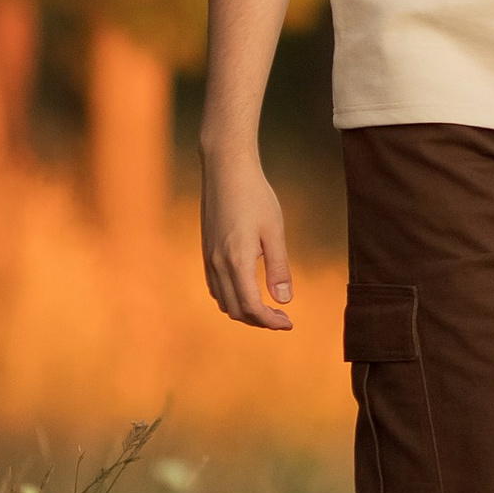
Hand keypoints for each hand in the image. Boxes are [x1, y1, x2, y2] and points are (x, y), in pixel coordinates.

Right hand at [201, 149, 293, 328]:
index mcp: (236, 261)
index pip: (251, 307)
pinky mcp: (206, 251)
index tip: (288, 323)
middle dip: (259, 320)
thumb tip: (285, 300)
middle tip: (282, 317)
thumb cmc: (255, 196)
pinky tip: (247, 288)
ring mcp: (208, 258)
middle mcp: (217, 264)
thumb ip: (279, 267)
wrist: (225, 170)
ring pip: (223, 301)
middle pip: (235, 310)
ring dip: (244, 310)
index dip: (269, 321)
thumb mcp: (274, 231)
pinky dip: (231, 297)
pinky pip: (215, 286)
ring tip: (268, 307)